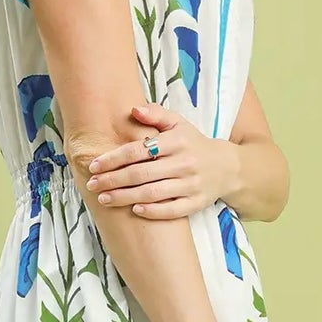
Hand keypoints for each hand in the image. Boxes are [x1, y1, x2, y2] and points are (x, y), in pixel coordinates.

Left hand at [83, 102, 234, 217]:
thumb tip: (133, 109)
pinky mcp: (196, 203)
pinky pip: (172, 211)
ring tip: (104, 199)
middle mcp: (184, 163)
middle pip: (141, 174)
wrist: (228, 167)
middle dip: (113, 180)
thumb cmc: (194, 143)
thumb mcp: (178, 123)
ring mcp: (191, 185)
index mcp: (176, 141)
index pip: (138, 150)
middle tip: (93, 184)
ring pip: (153, 194)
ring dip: (125, 198)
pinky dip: (153, 212)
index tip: (94, 165)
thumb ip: (156, 114)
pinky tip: (134, 210)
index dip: (113, 159)